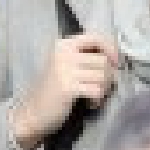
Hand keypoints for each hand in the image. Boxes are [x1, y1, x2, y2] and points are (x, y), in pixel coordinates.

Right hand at [16, 32, 120, 147]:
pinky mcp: (68, 87)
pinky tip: (91, 103)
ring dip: (104, 88)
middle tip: (102, 87)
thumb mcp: (66, 66)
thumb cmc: (53, 90)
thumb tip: (115, 59)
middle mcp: (64, 53)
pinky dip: (98, 98)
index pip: (96, 37)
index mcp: (64, 44)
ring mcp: (65, 69)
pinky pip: (97, 90)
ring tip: (95, 96)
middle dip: (109, 76)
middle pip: (103, 60)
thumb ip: (85, 58)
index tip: (116, 63)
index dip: (111, 49)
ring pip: (103, 75)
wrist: (33, 112)